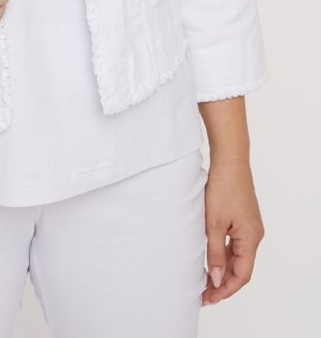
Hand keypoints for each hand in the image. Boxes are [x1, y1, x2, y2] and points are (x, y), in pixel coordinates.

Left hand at [201, 158, 264, 305]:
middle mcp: (254, 235)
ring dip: (222, 270)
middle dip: (223, 283)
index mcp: (250, 239)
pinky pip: (234, 244)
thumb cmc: (222, 188)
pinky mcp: (242, 219)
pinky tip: (210, 260)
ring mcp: (249, 227)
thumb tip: (217, 279)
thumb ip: (214, 253)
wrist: (230, 161)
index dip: (226, 289)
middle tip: (203, 295)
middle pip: (241, 268)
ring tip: (204, 281)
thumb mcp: (214, 224)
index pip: (242, 275)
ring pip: (237, 257)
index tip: (209, 298)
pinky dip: (223, 255)